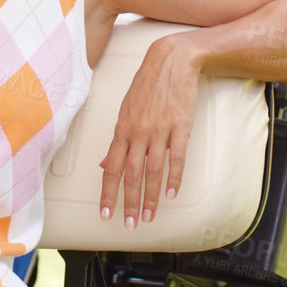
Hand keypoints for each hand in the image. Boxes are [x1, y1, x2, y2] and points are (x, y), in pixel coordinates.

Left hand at [99, 36, 199, 227]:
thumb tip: (105, 165)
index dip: (108, 193)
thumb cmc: (147, 85)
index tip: (105, 214)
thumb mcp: (125, 110)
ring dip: (150, 197)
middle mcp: (138, 132)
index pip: (112, 168)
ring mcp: (159, 130)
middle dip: (129, 203)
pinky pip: (176, 157)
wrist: (172, 60)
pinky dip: (173, 177)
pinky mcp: (180, 127)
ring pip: (152, 170)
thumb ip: (117, 140)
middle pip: (131, 175)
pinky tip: (171, 194)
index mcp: (122, 129)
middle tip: (129, 225)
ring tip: (148, 216)